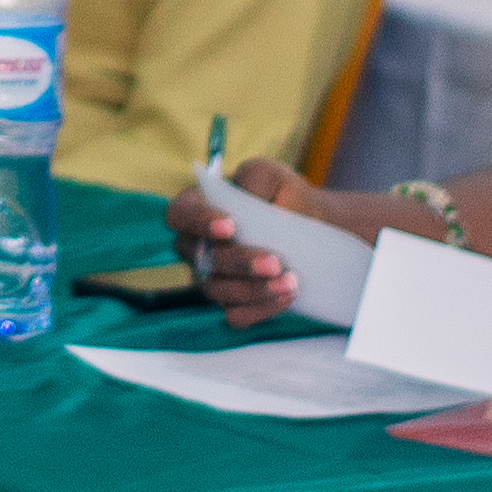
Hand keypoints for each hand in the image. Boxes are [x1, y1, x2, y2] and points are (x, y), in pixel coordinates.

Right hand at [170, 156, 330, 327]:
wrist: (310, 227)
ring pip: (217, 290)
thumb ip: (254, 180)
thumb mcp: (270, 175)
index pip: (180, 215)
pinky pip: (235, 315)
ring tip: (290, 283)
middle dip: (239, 262)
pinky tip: (286, 297)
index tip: (230, 227)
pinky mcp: (231, 303)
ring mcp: (210, 278)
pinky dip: (261, 309)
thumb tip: (247, 202)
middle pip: (203, 259)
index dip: (199, 222)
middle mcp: (196, 246)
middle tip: (275, 262)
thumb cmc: (281, 195)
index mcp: (196, 208)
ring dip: (254, 289)